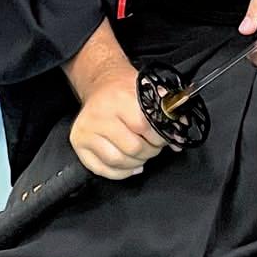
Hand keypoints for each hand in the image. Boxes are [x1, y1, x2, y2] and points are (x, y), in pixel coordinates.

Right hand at [68, 65, 168, 179]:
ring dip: (136, 163)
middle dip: (149, 151)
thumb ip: (166, 113)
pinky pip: (102, 169)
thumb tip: (178, 141)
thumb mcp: (147, 91)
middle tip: (153, 147)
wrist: (100, 84)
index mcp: (119, 98)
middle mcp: (100, 115)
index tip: (164, 138)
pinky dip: (120, 172)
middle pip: (132, 148)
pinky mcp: (78, 143)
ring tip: (141, 155)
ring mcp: (86, 131)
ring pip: (118, 161)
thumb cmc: (125, 90)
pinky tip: (129, 165)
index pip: (144, 126)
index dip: (159, 137)